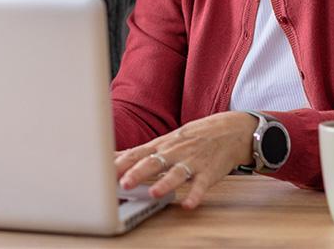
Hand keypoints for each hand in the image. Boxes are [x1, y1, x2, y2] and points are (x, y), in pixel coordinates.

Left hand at [115, 111, 256, 209]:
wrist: (230, 130)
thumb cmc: (192, 138)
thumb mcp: (165, 141)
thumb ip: (140, 152)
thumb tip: (112, 157)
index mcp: (161, 145)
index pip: (137, 153)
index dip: (120, 163)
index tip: (103, 171)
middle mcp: (174, 152)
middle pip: (153, 161)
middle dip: (138, 172)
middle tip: (123, 183)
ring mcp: (192, 161)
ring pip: (177, 172)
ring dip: (165, 183)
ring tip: (154, 193)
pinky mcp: (209, 172)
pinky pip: (201, 185)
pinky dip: (195, 195)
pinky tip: (188, 204)